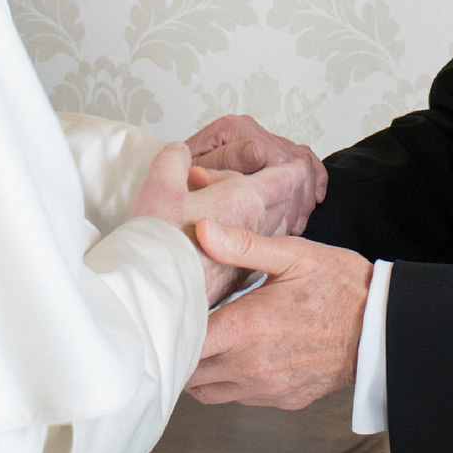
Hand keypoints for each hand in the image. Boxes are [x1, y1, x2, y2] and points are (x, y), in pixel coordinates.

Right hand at [128, 148, 295, 304]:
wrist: (155, 300)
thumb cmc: (159, 245)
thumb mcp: (161, 188)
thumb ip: (173, 162)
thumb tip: (180, 153)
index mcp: (242, 201)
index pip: (281, 180)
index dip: (290, 168)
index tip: (297, 162)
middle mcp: (252, 230)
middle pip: (281, 206)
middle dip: (284, 191)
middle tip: (286, 181)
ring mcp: (245, 259)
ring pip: (271, 232)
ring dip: (271, 217)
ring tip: (263, 208)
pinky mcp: (232, 281)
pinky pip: (256, 255)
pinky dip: (254, 243)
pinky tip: (241, 245)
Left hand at [185, 116, 325, 233]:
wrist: (172, 181)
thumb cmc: (180, 182)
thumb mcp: (196, 174)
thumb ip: (225, 163)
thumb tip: (257, 152)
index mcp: (233, 128)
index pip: (277, 156)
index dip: (285, 190)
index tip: (284, 220)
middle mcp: (249, 128)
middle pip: (293, 157)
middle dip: (298, 195)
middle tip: (294, 227)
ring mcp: (260, 136)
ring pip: (301, 158)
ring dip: (305, 192)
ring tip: (297, 222)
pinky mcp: (269, 147)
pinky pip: (303, 157)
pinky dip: (313, 178)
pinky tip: (312, 200)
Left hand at [185, 219, 371, 408]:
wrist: (383, 329)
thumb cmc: (340, 287)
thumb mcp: (293, 255)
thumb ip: (243, 245)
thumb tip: (203, 228)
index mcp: (247, 328)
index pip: (184, 342)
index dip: (169, 328)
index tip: (167, 312)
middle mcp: (251, 366)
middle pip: (188, 372)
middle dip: (180, 350)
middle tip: (180, 325)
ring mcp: (266, 389)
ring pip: (208, 391)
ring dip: (201, 369)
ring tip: (206, 340)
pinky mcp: (281, 400)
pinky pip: (238, 397)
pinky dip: (228, 381)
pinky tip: (237, 354)